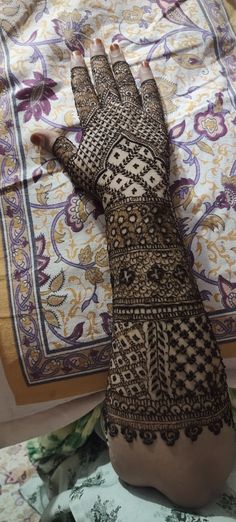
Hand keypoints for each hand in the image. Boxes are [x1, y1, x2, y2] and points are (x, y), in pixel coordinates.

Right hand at [31, 39, 168, 209]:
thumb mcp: (76, 165)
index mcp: (95, 121)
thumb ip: (58, 146)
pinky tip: (145, 66)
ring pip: (127, 84)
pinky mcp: (155, 122)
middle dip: (99, 61)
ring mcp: (136, 114)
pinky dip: (148, 80)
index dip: (80, 72)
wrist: (134, 190)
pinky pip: (152, 96)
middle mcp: (115, 112)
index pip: (84, 91)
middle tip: (96, 42)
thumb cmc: (103, 180)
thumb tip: (34, 133)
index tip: (77, 54)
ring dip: (120, 65)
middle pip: (105, 82)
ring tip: (116, 47)